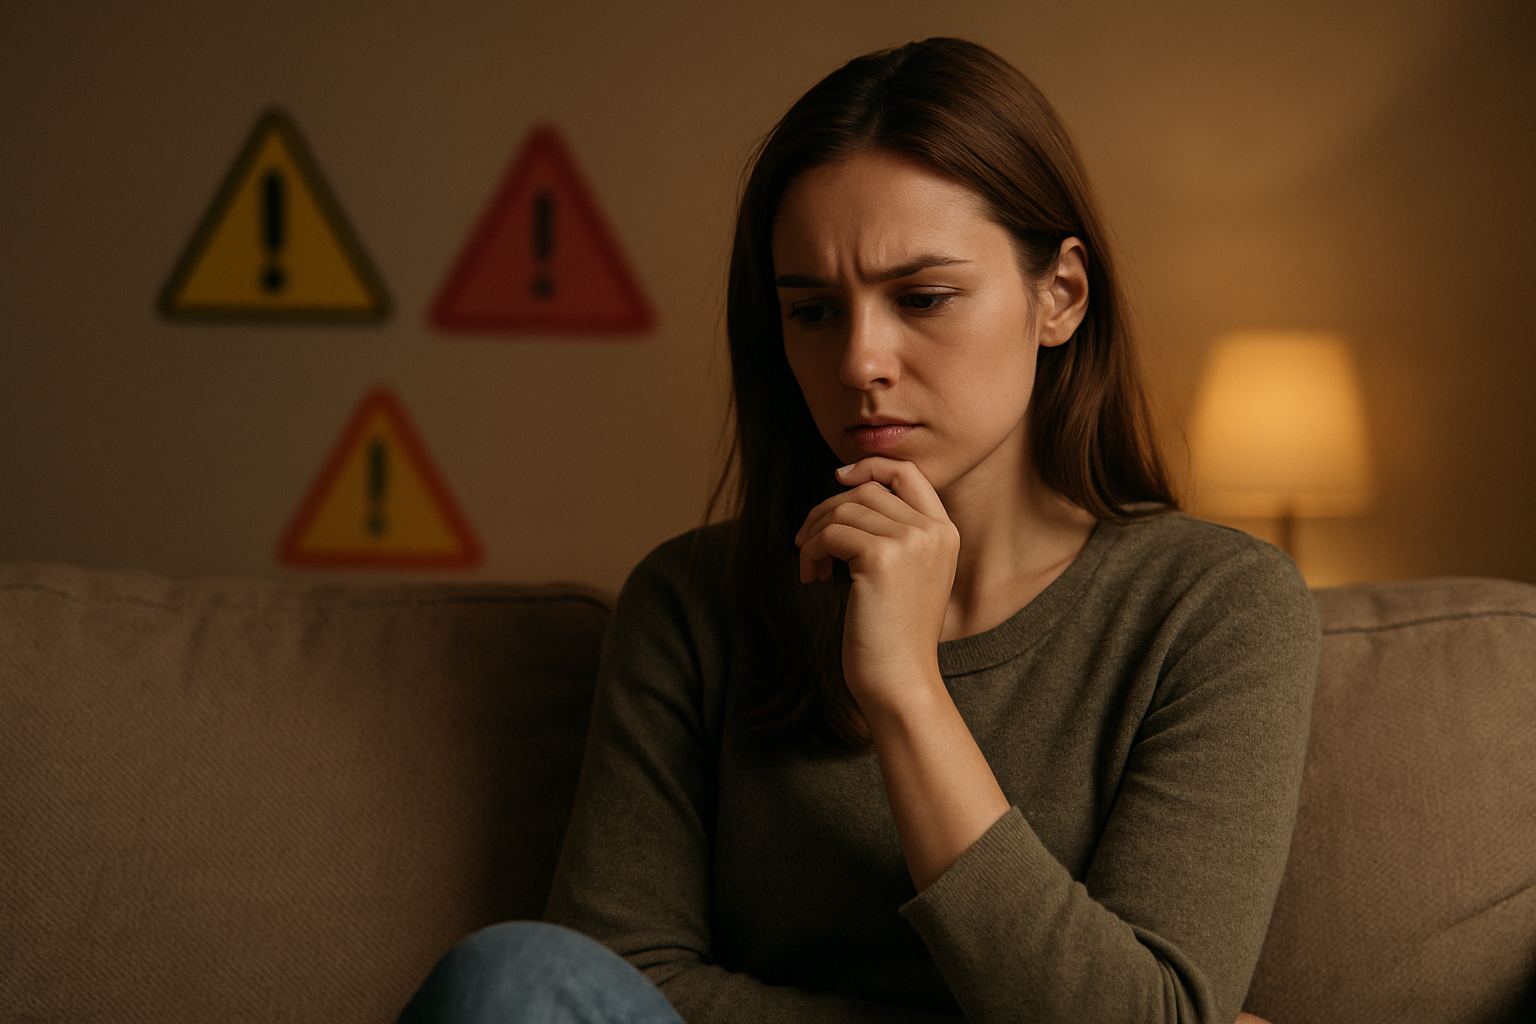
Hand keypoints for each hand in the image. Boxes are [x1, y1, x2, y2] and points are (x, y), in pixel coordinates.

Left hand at [793, 458, 958, 711]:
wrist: (900, 680)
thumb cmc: (894, 635)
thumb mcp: (905, 575)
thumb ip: (891, 534)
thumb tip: (845, 493)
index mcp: (945, 532)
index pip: (908, 473)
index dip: (870, 467)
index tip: (837, 479)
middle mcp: (933, 531)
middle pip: (865, 490)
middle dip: (827, 511)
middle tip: (808, 545)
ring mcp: (910, 541)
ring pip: (843, 509)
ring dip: (815, 534)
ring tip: (810, 566)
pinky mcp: (882, 557)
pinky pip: (830, 533)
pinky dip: (811, 551)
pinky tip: (812, 577)